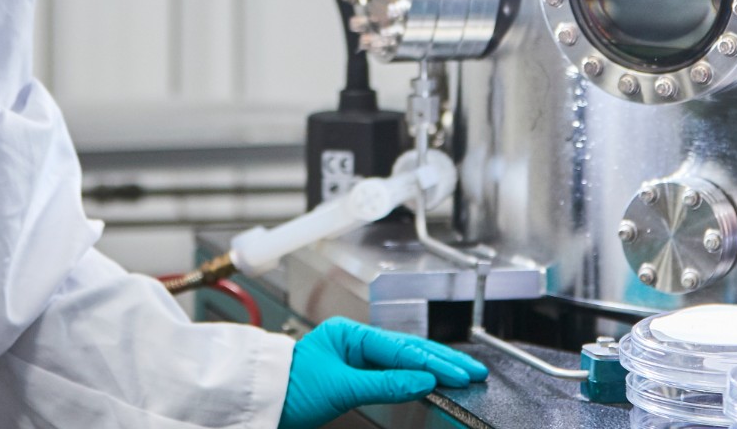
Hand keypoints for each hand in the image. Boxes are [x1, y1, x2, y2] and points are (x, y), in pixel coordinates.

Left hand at [277, 317, 488, 428]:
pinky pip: (392, 374)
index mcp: (349, 333)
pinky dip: (414, 378)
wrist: (262, 402)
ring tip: (462, 374)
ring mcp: (355, 358)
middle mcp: (354, 341)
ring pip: (403, 361)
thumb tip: (423, 380)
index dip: (433, 363)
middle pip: (407, 350)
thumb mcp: (340, 387)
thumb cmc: (290, 388)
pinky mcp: (354, 376)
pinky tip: (431, 382)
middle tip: (474, 372)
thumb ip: (385, 384)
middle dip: (442, 361)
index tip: (459, 375)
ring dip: (433, 368)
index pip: (402, 349)